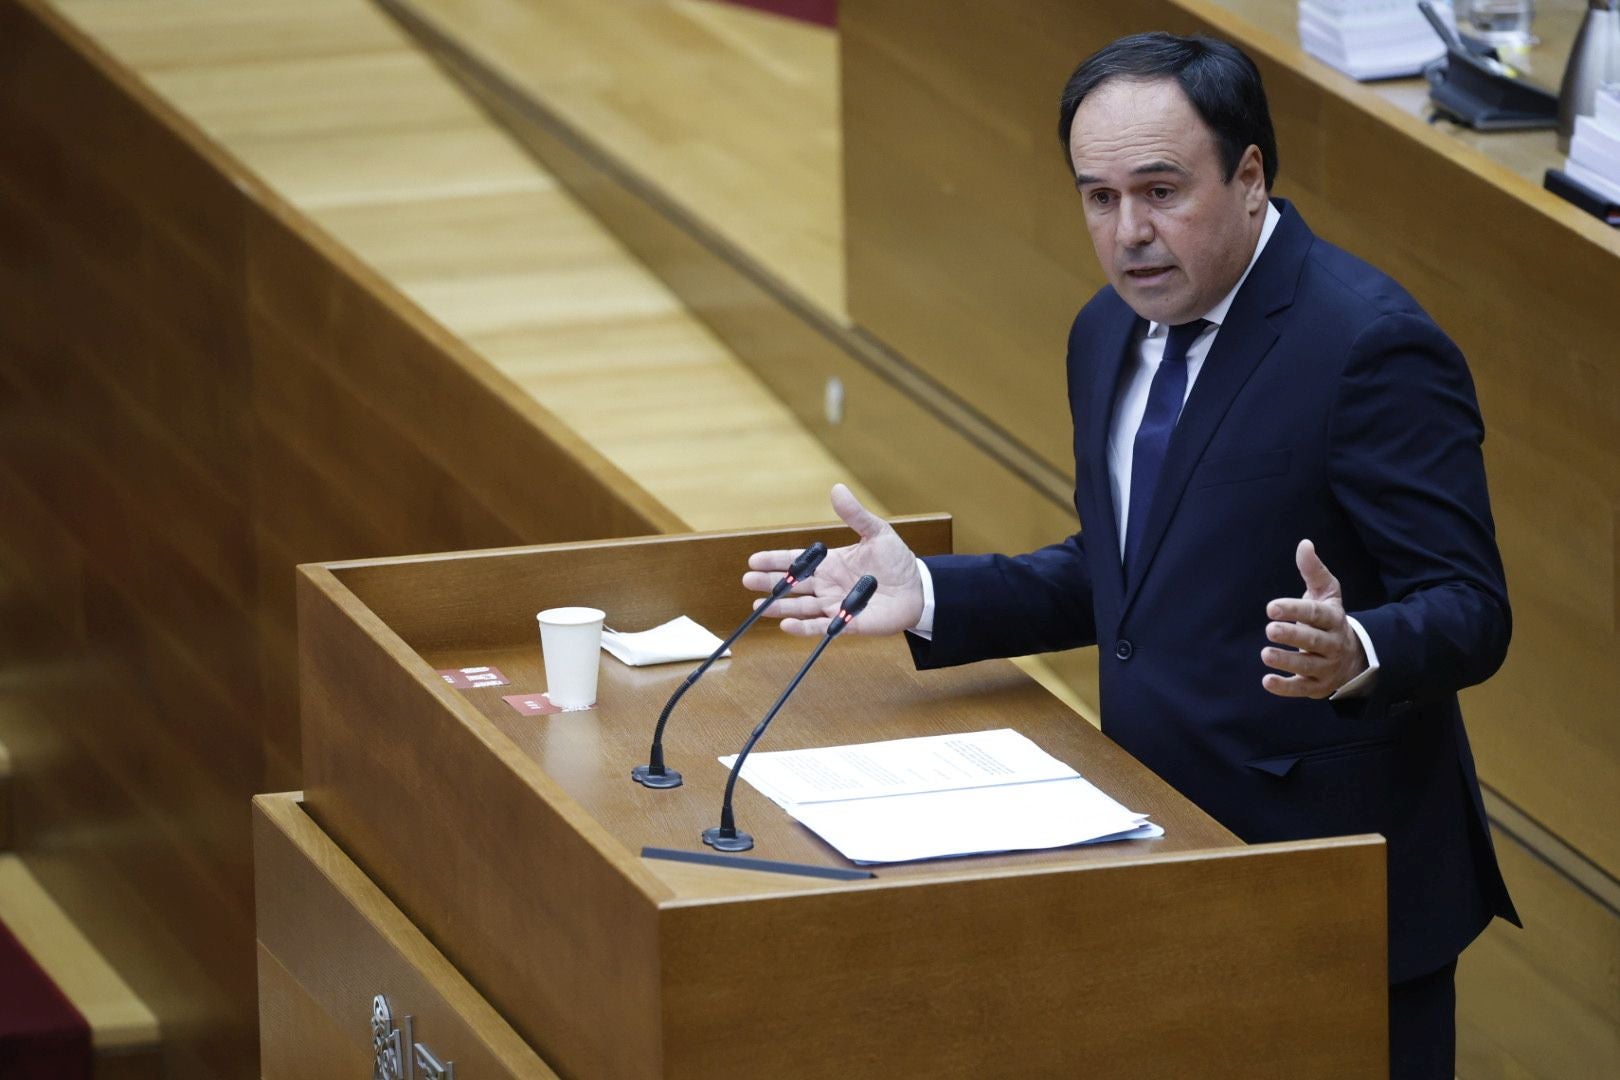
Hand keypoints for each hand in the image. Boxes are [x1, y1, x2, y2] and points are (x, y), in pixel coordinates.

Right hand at [741, 484, 924, 636]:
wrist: (917, 589)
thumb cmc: (896, 562)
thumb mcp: (877, 533)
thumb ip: (855, 515)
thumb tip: (837, 489)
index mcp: (830, 563)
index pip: (797, 561)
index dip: (775, 560)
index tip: (753, 560)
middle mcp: (827, 585)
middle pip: (792, 585)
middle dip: (769, 583)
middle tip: (748, 580)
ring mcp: (835, 605)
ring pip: (800, 607)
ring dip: (779, 607)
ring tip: (758, 605)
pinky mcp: (847, 623)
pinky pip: (821, 627)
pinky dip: (803, 628)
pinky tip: (785, 625)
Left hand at [1261, 539, 1367, 698]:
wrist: (1354, 658)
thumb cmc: (1330, 620)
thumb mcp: (1327, 595)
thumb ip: (1314, 571)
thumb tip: (1304, 543)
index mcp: (1333, 619)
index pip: (1314, 614)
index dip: (1294, 610)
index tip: (1271, 606)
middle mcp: (1332, 644)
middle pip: (1313, 640)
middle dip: (1292, 635)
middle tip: (1270, 629)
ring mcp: (1326, 667)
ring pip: (1307, 665)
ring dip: (1286, 661)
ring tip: (1265, 653)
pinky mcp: (1317, 687)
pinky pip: (1301, 688)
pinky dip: (1285, 687)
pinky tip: (1267, 681)